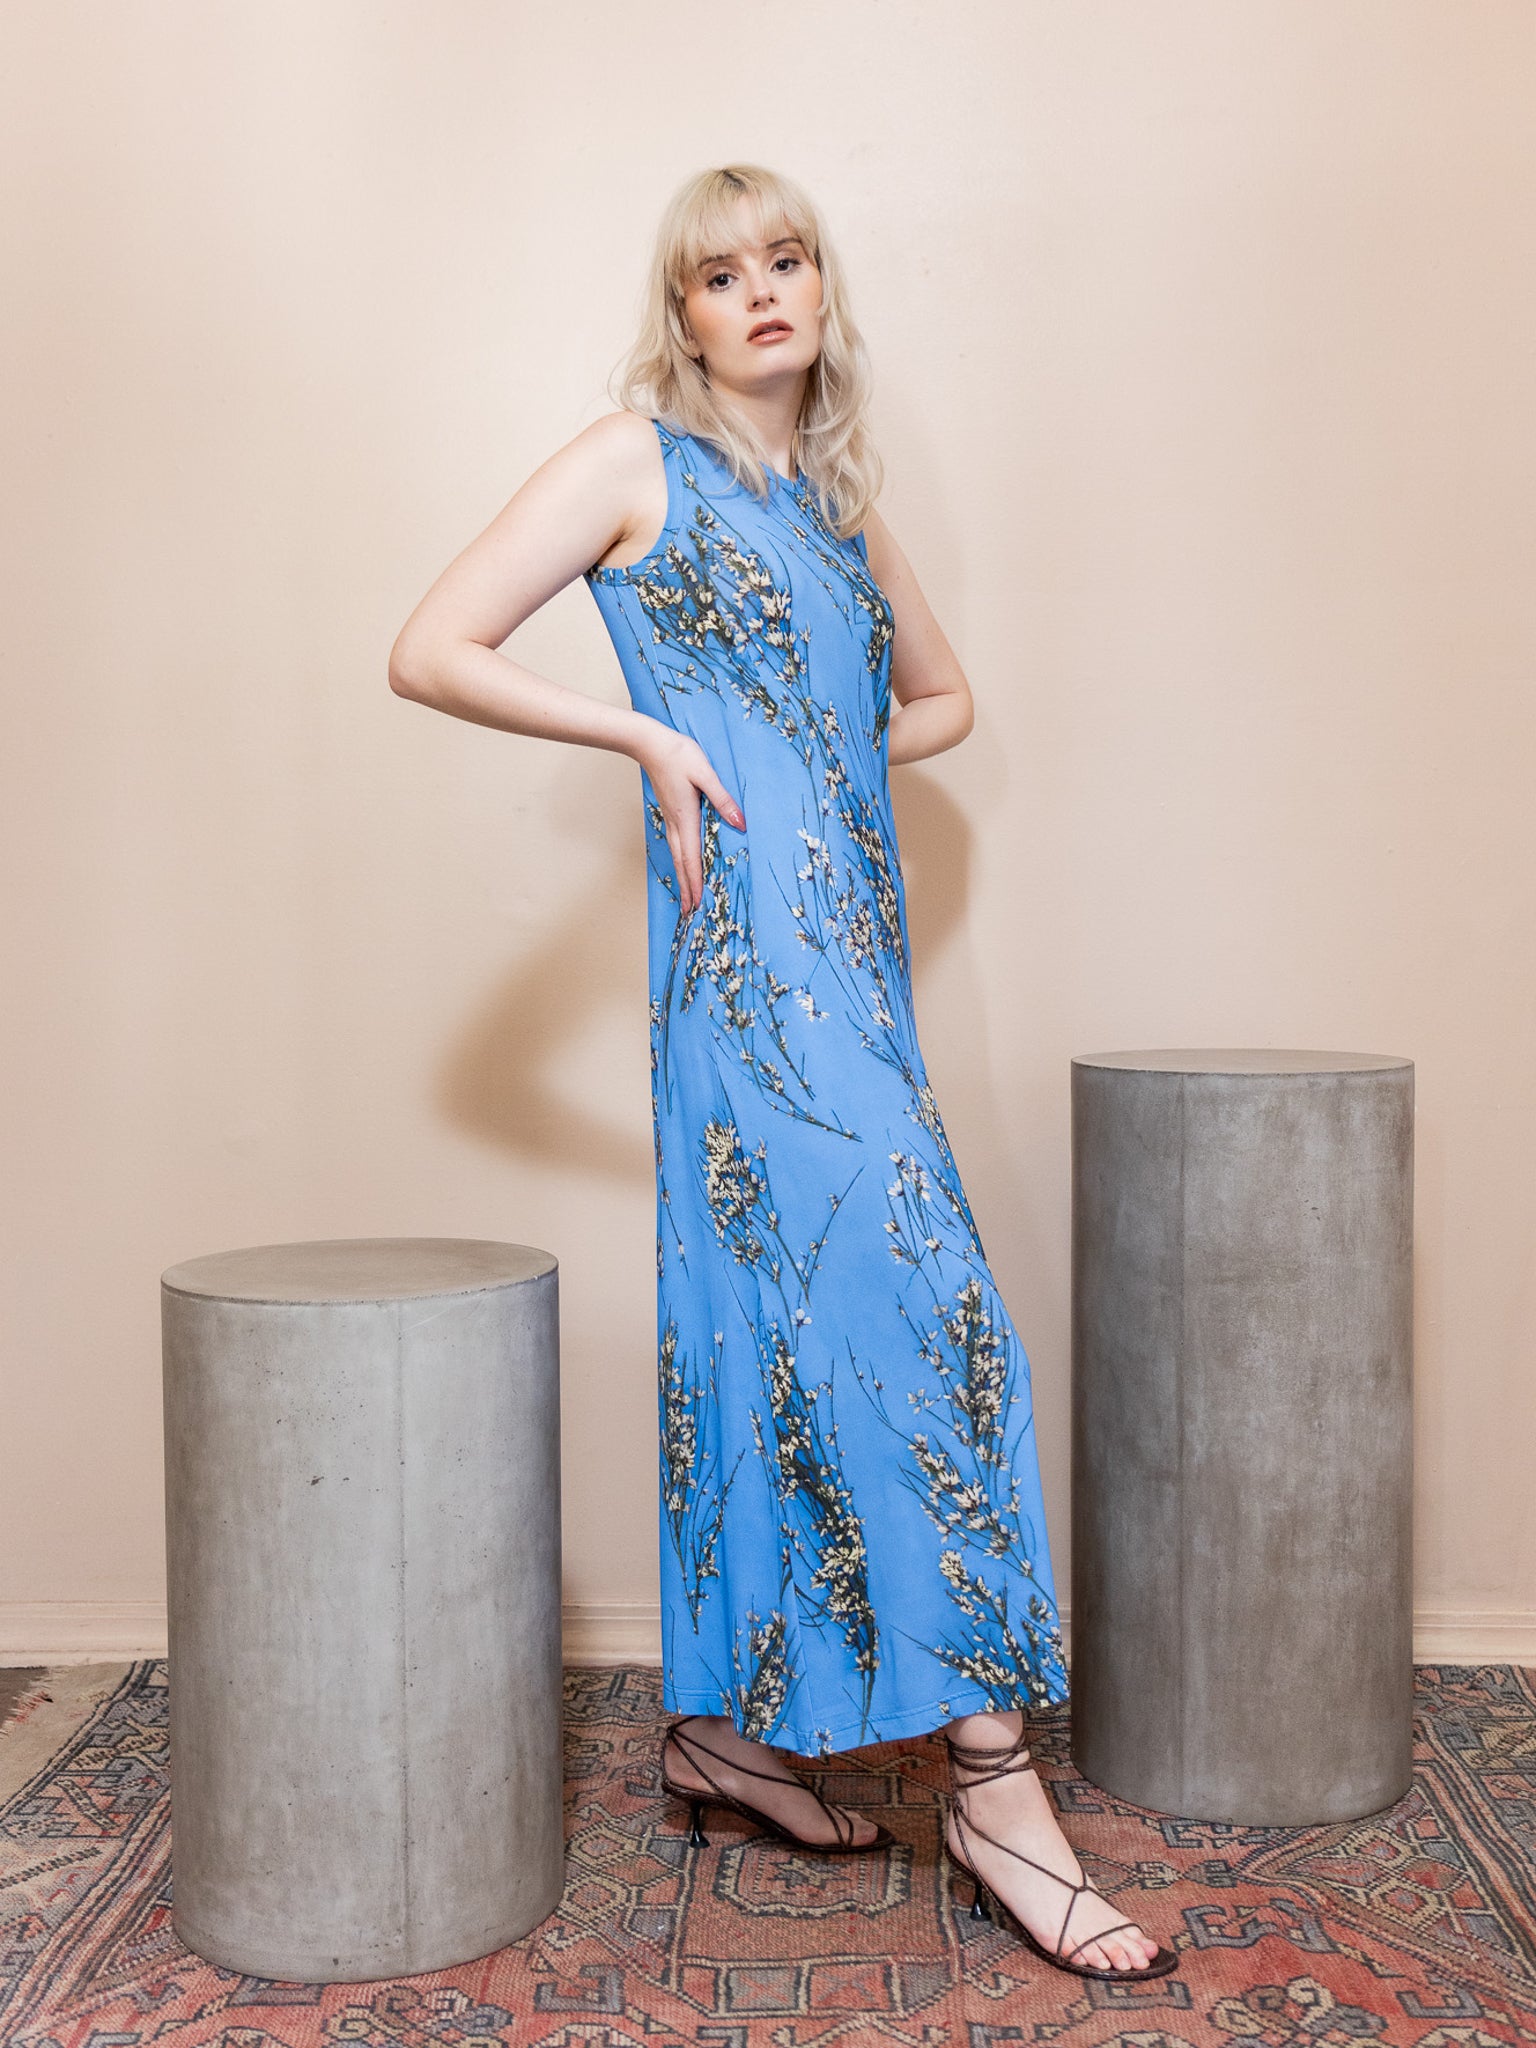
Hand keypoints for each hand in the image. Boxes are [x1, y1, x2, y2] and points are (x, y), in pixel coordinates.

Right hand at [636, 727, 745, 915]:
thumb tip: (741, 824)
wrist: (650, 744)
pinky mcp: (670, 813)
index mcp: (686, 818)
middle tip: (689, 913)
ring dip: (682, 878)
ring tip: (685, 897)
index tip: (697, 903)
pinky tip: (682, 864)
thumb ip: (723, 799)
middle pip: (681, 863)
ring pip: (676, 856)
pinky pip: (675, 845)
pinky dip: (679, 862)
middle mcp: (676, 824)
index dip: (695, 882)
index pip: (691, 857)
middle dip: (687, 889)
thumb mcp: (705, 773)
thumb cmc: (678, 754)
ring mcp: (670, 820)